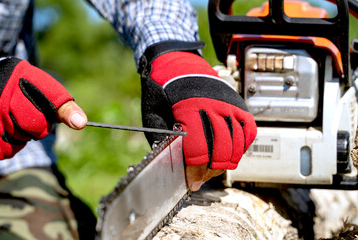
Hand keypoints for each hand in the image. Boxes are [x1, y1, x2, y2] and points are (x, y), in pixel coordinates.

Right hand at [0, 57, 85, 158]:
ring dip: (22, 134)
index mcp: (22, 77)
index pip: (51, 99)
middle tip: (25, 113)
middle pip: (40, 128)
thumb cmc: (10, 87)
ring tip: (7, 117)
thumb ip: (59, 103)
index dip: (65, 111)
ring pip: (25, 140)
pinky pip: (10, 150)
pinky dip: (9, 143)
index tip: (80, 123)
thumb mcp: (35, 84)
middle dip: (39, 126)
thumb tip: (81, 123)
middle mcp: (6, 97)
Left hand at [140, 41, 256, 190]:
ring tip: (212, 169)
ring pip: (237, 144)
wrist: (178, 63)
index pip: (198, 150)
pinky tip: (229, 154)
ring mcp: (230, 105)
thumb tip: (172, 165)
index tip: (190, 182)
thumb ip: (161, 138)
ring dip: (226, 163)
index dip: (194, 171)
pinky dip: (242, 147)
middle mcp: (214, 106)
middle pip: (220, 151)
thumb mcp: (152, 113)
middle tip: (200, 179)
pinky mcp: (239, 104)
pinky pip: (249, 131)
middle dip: (210, 172)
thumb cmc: (163, 89)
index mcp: (189, 108)